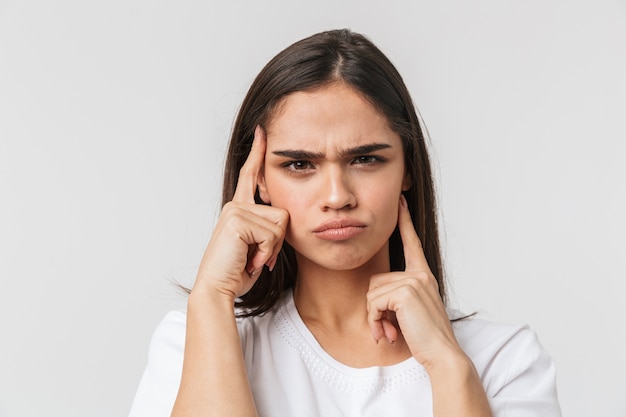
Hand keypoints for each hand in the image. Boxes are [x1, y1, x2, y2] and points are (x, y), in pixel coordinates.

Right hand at [192, 126, 288, 300]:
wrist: (217, 288)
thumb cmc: (236, 271)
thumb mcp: (257, 247)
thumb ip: (266, 229)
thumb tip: (281, 218)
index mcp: (238, 209)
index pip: (249, 176)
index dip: (257, 154)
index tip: (262, 130)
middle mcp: (235, 205)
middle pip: (282, 212)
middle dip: (277, 241)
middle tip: (258, 257)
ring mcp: (235, 211)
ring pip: (281, 223)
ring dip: (272, 248)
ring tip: (252, 259)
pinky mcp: (237, 220)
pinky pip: (273, 234)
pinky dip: (266, 253)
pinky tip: (249, 260)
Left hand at [366, 195, 460, 365]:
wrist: (442, 354)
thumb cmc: (426, 338)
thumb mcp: (410, 312)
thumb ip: (396, 298)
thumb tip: (373, 300)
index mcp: (423, 276)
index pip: (411, 243)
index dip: (405, 222)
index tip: (400, 201)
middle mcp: (420, 274)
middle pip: (376, 280)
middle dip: (375, 308)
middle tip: (386, 329)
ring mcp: (413, 281)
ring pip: (372, 293)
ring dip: (374, 318)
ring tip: (388, 333)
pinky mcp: (405, 291)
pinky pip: (373, 303)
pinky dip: (374, 321)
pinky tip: (389, 332)